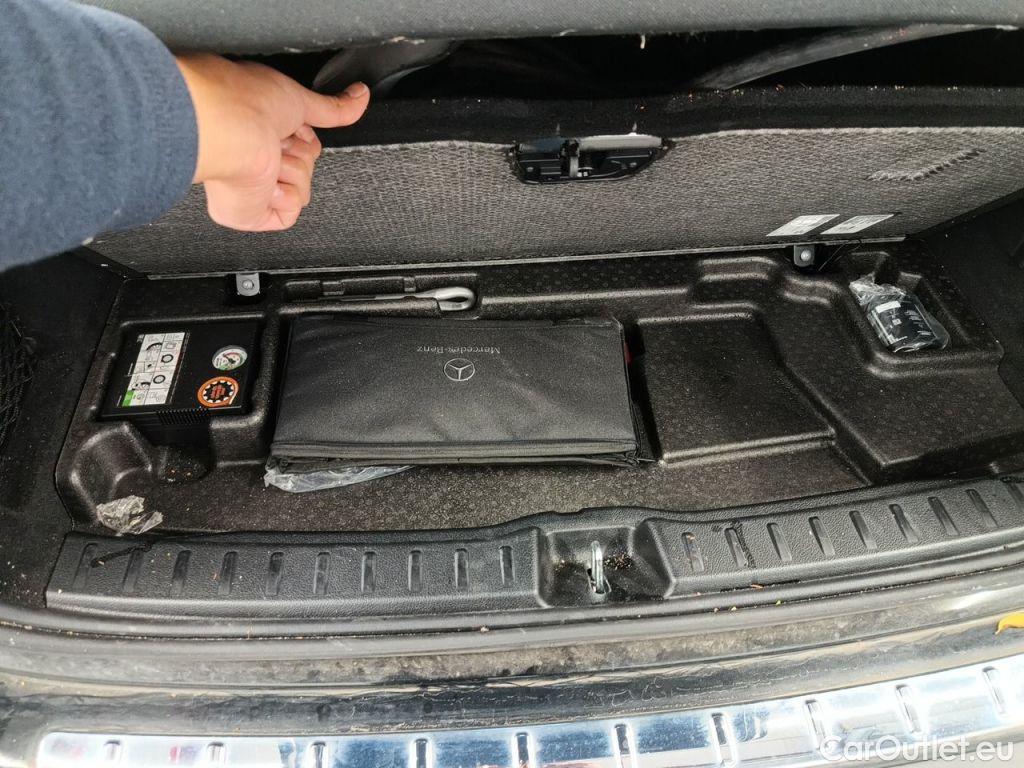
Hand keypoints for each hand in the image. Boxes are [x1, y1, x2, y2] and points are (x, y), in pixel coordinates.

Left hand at [174, 54, 368, 231]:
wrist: (230, 129)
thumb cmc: (247, 104)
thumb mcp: (300, 98)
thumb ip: (333, 106)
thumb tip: (359, 96)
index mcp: (259, 130)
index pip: (303, 143)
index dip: (305, 135)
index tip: (293, 126)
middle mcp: (252, 157)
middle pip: (306, 166)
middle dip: (299, 153)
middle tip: (276, 141)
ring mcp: (252, 186)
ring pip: (301, 188)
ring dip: (292, 171)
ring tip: (266, 158)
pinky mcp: (251, 213)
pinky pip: (290, 212)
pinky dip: (285, 196)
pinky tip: (265, 180)